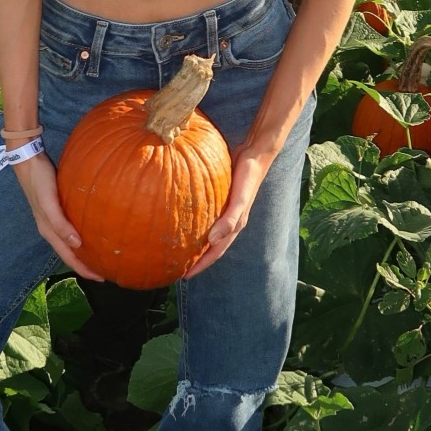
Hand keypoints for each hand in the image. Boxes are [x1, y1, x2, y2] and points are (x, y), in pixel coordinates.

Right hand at [11, 152, 103, 281]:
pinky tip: (91, 231)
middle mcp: (51, 228)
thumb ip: (60, 224)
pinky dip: (81, 235)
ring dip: (83, 251)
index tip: (101, 278)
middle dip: (85, 264)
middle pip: (70, 252)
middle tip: (106, 270)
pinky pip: (71, 227)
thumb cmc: (39, 181)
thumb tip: (77, 244)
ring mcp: (53, 219)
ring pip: (69, 242)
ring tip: (100, 255)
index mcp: (49, 231)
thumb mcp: (49, 203)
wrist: (28, 160)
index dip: (83, 269)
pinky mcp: (57, 208)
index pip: (68, 257)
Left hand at [183, 145, 272, 277]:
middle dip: (196, 259)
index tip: (184, 276)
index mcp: (234, 226)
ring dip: (195, 242)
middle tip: (176, 266)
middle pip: (211, 246)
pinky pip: (205, 215)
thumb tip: (213, 241)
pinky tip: (181, 218)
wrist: (254, 154)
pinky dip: (194, 221)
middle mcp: (229, 221)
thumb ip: (230, 219)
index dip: (201, 265)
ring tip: (177, 248)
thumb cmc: (248, 176)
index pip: (216, 252)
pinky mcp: (219, 199)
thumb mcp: (240, 198)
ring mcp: (224, 211)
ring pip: (208, 232)